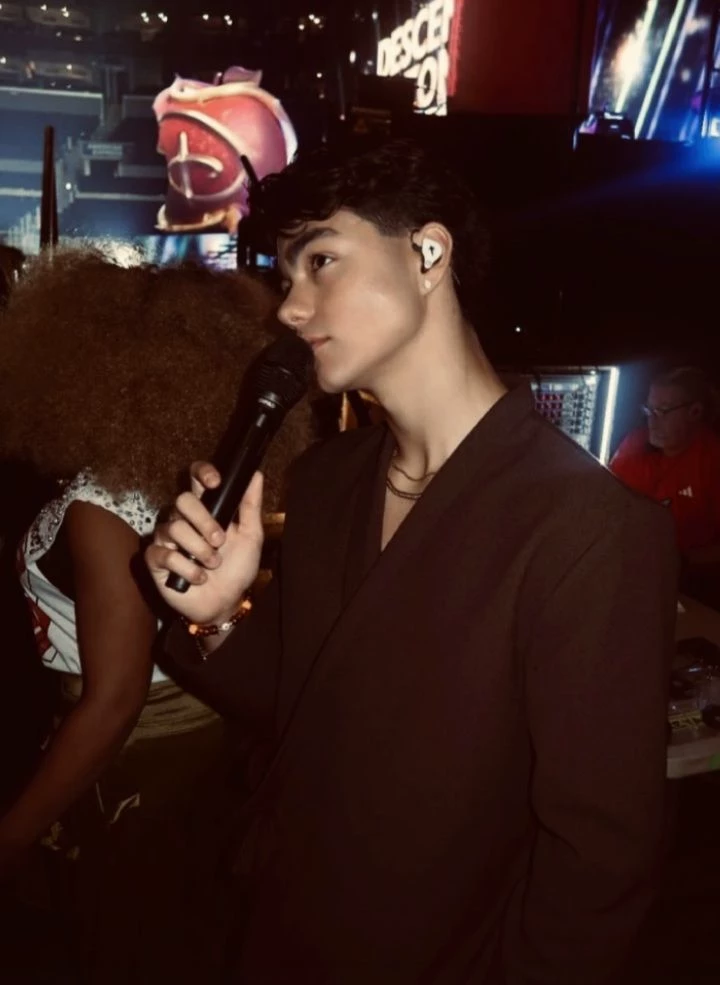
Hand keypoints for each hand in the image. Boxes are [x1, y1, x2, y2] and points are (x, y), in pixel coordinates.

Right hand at [146, 463, 264, 624]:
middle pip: (183, 500)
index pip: (196, 478)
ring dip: (200, 550)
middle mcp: (183, 519)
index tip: (215, 482)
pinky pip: (164, 554)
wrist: (226, 602)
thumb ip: (250, 506)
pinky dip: (187, 569)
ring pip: (175, 528)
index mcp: (207, 509)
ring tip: (213, 565)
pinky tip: (199, 578)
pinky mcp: (156, 559)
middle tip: (219, 541)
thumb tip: (256, 475)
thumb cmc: (237, 569)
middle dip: (204, 521)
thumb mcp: (251, 537)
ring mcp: (167, 539)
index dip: (202, 473)